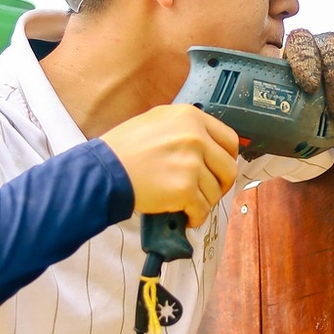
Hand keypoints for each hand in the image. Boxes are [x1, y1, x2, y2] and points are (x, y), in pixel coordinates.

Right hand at [101, 104, 240, 228]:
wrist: (104, 170)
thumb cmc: (124, 149)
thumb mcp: (158, 121)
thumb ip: (185, 128)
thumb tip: (208, 146)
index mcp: (190, 117)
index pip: (229, 139)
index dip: (227, 158)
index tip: (219, 169)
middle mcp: (195, 136)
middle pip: (228, 168)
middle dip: (220, 184)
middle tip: (207, 191)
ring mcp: (192, 163)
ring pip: (215, 191)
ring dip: (203, 201)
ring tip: (187, 203)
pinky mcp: (185, 188)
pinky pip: (203, 208)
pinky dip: (196, 216)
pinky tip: (186, 216)